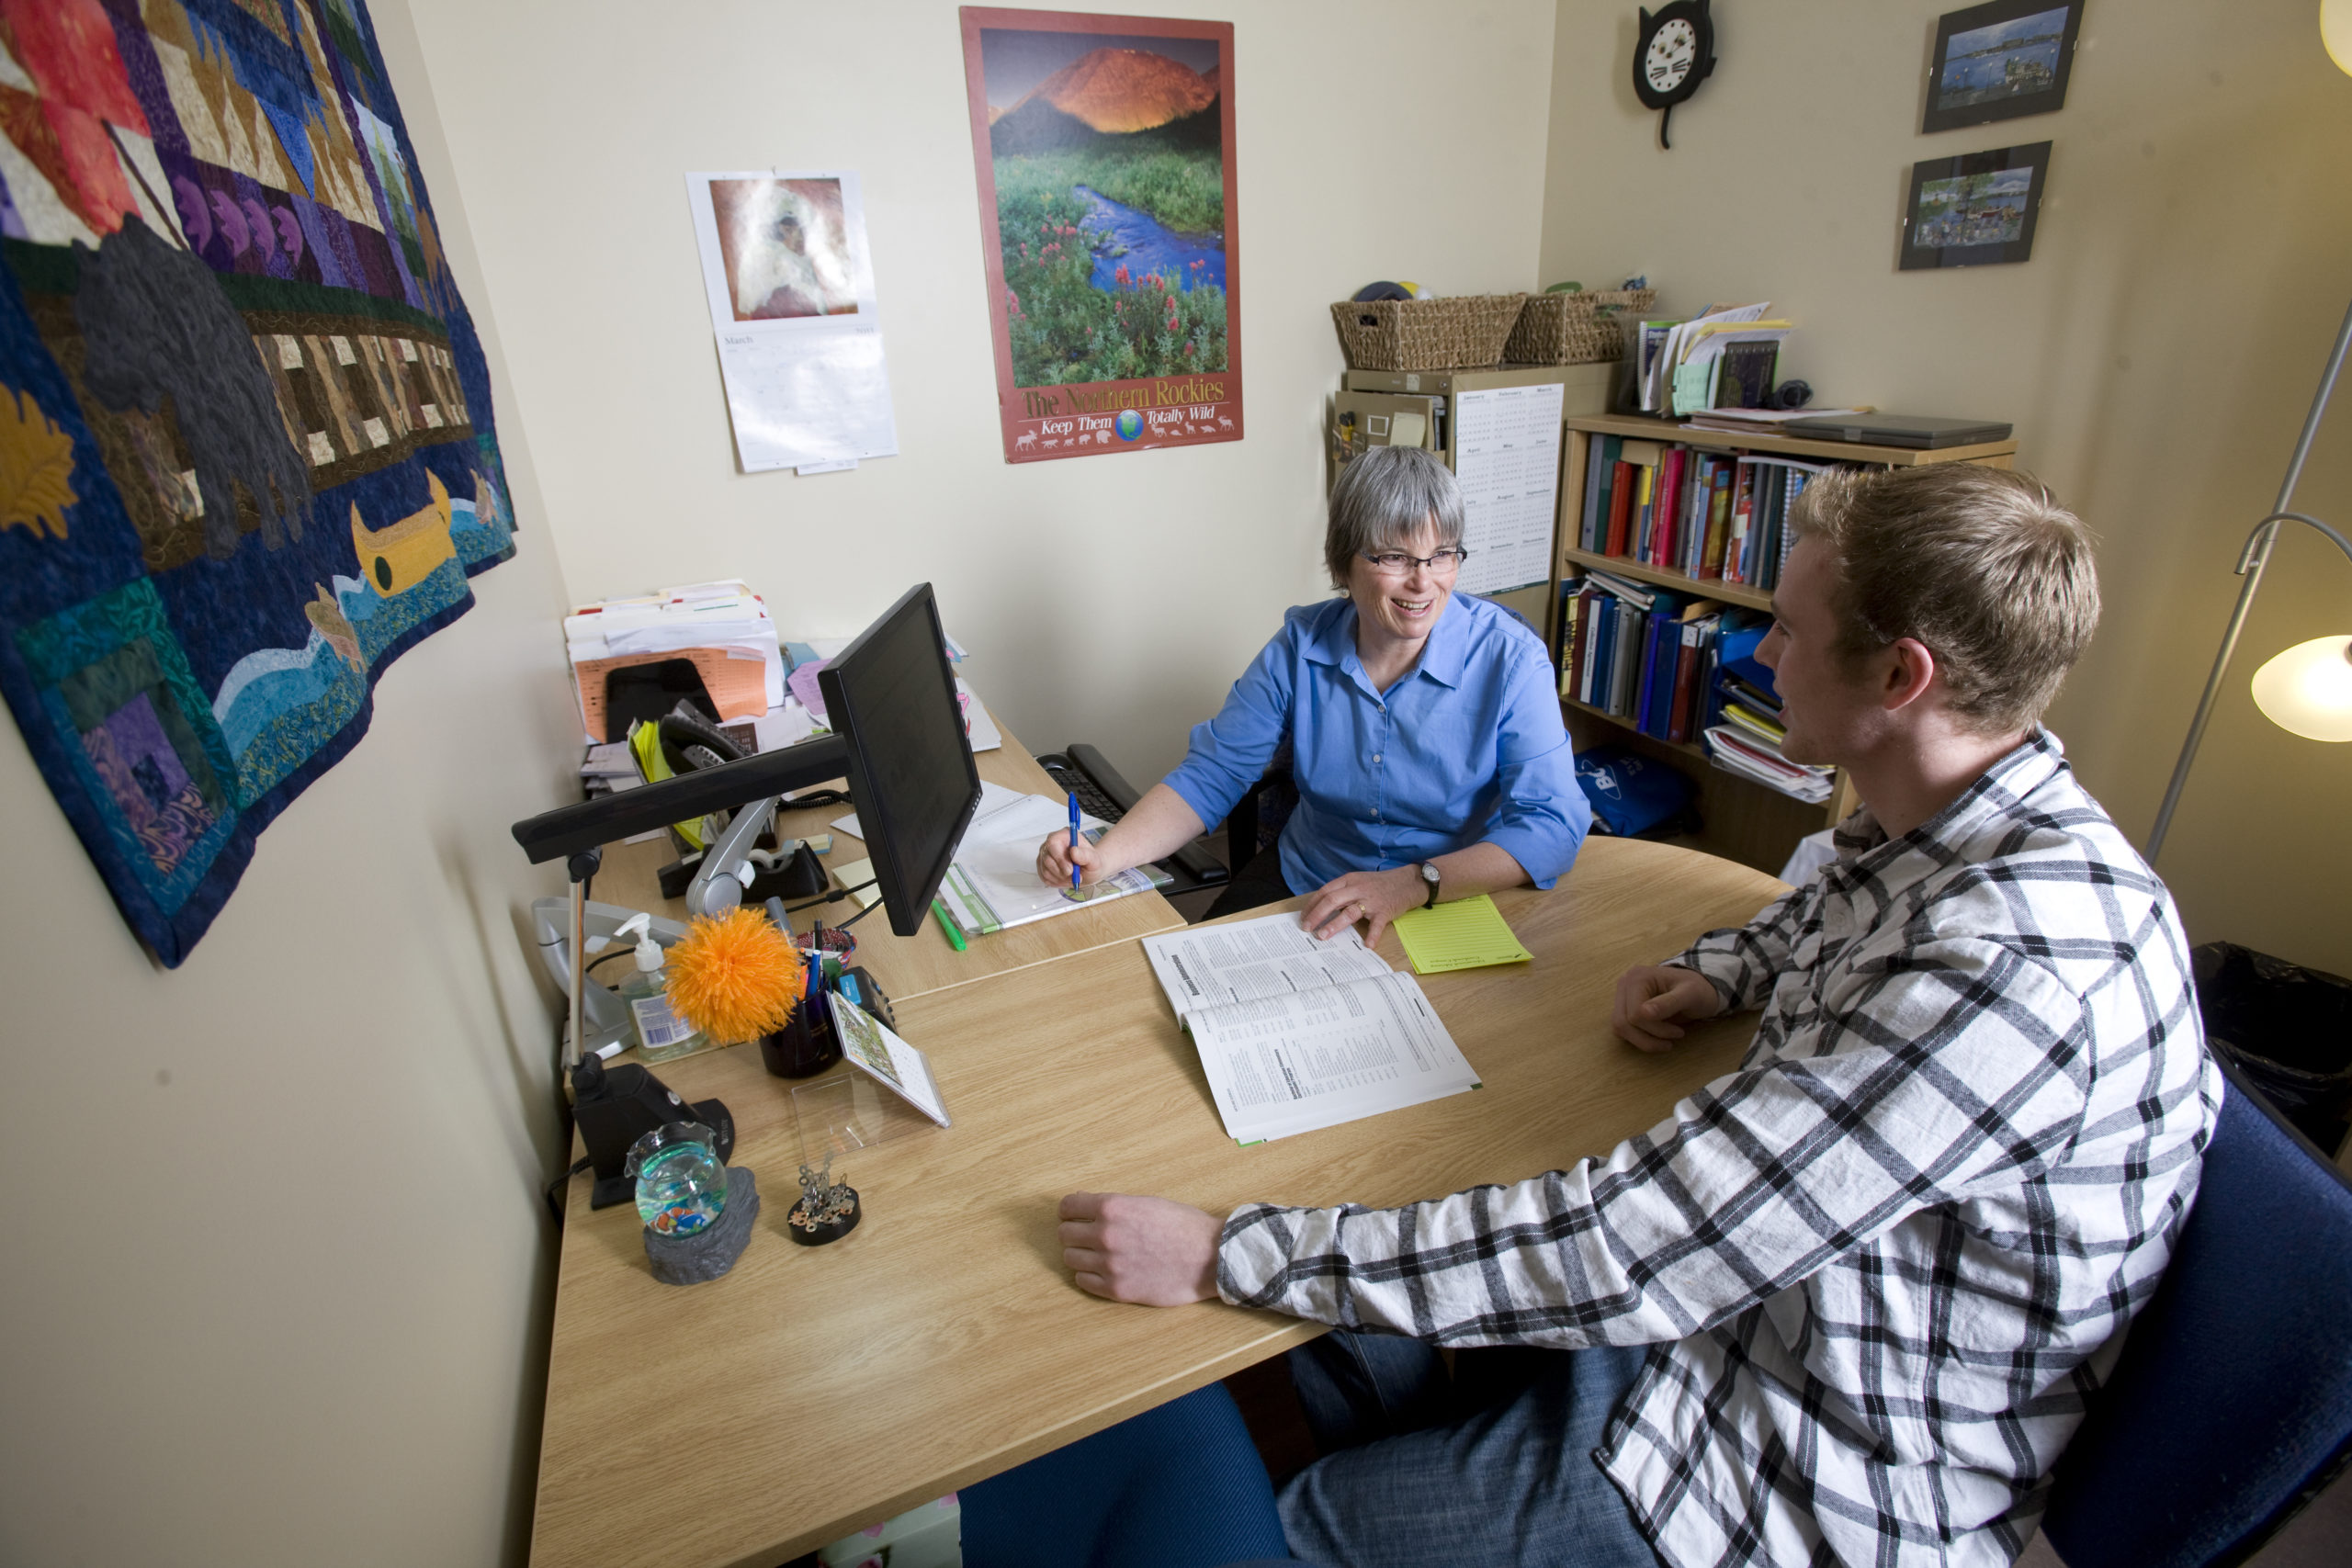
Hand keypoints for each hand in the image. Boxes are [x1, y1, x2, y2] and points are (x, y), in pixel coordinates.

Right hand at [1036, 827, 1107, 887]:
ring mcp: (1045, 854)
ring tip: (1072, 878)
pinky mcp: (1042, 865)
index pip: (1053, 843)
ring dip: (1060, 878)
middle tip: (1074, 877)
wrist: (1088, 871)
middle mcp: (1051, 843)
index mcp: (1064, 835)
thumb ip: (1086, 855)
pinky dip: (1056, 881)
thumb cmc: (1090, 862)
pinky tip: (1065, 879)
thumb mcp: (1094, 860)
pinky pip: (1044, 877)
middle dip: (1061, 872)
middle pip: (1047, 859)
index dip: (1060, 858)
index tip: (1070, 870)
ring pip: (1045, 870)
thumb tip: (1073, 851)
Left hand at [1058, 1192, 1221, 1305]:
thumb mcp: (1148, 1203)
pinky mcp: (1117, 1290)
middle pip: (1065, 1234)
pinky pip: (1083, 1282)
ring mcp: (1109, 1265)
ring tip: (1096, 1254)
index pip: (1068, 1207)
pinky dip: (1089, 1276)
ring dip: (1080, 1255)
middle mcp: (1105, 1235)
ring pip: (1070, 1259)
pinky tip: (1103, 1271)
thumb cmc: (1185, 1226)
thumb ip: (1115, 1206)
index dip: (1069, 1210)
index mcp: (1113, 1208)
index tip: (1072, 1215)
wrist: (1211, 1257)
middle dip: (1073, 1232)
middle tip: (1085, 1235)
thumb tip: (1085, 1206)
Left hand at [1300, 866, 1422, 945]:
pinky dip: (1372, 935)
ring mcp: (1371, 900)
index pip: (1325, 891)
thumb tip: (1323, 908)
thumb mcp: (1359, 881)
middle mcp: (1358, 888)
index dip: (1312, 905)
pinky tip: (1366, 945)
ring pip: (1349, 911)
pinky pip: (1377, 925)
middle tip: (1307, 928)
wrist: (1407, 882)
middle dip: (1316, 915)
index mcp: (1349, 881)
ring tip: (1323, 936)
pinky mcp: (1384, 911)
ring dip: (1334, 924)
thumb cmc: (1380, 884)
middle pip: (1332, 900)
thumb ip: (1343, 892)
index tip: (1303, 917)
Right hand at [1612, 964, 1725, 1051]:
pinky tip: (1656, 1036)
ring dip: (1643, 1041)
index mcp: (1638, 977)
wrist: (1700, 988)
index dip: (1656, 1029)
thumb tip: (1643, 1013)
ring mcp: (1622, 995)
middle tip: (1672, 1041)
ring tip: (1666, 1041)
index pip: (1635, 1014)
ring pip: (1619, 1028)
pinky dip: (1639, 1038)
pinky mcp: (1624, 1007)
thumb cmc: (1698, 990)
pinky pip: (1623, 1029)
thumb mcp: (1690, 995)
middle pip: (1622, 1022)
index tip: (1679, 1033)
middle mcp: (1625, 983)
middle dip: (1648, 1038)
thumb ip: (1668, 1003)